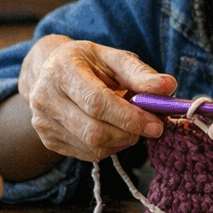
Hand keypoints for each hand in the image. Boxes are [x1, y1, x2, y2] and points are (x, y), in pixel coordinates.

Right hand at [18, 34, 176, 161]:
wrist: (50, 70)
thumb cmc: (87, 62)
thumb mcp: (113, 58)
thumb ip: (140, 73)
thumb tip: (168, 87)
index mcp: (62, 70)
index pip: (97, 103)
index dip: (129, 117)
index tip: (156, 125)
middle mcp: (45, 98)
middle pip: (94, 131)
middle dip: (129, 133)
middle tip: (149, 126)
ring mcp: (43, 122)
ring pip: (93, 147)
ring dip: (122, 141)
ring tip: (129, 124)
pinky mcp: (48, 140)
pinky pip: (88, 154)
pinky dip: (109, 146)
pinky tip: (112, 129)